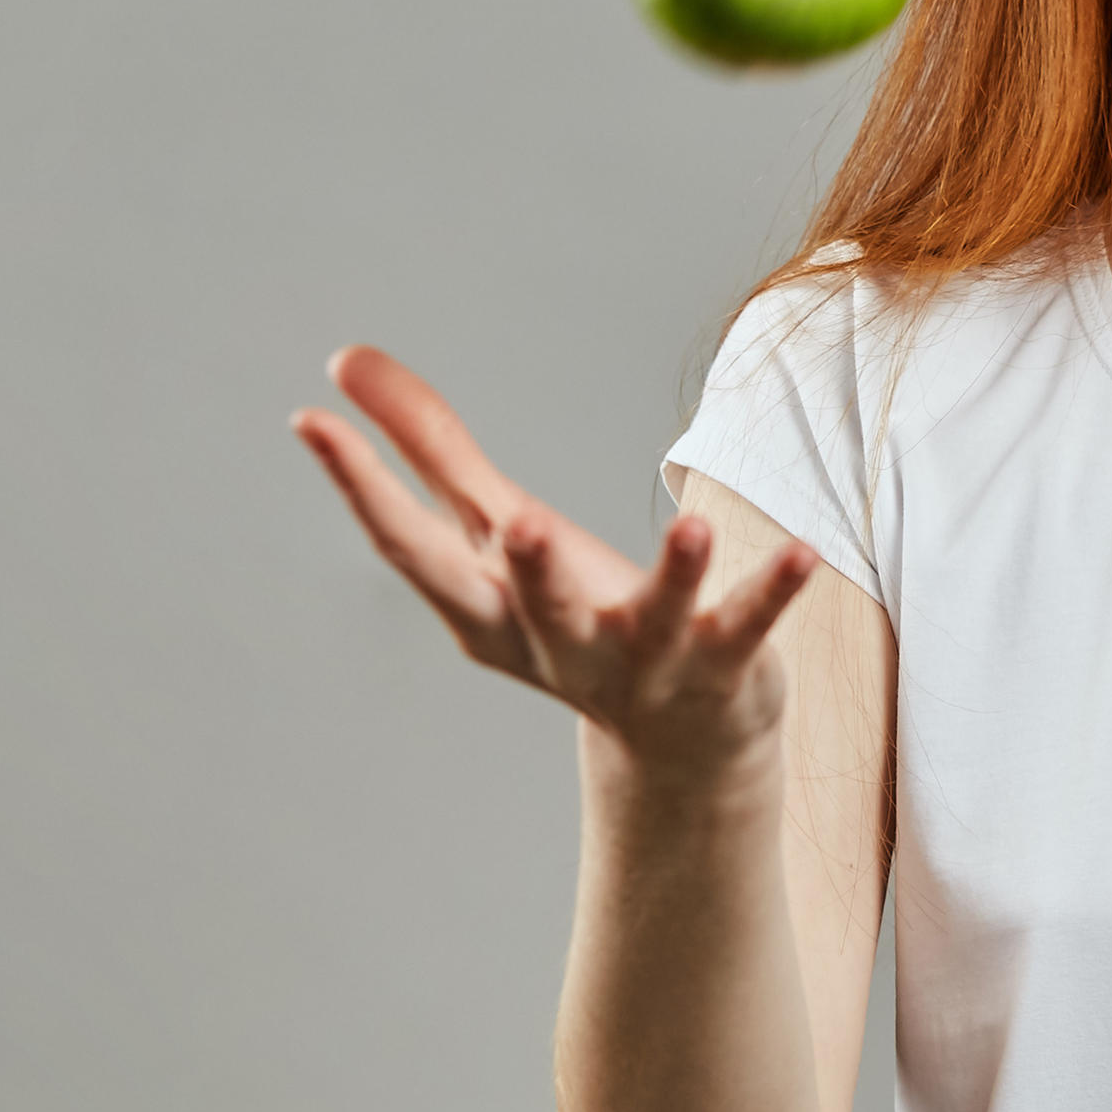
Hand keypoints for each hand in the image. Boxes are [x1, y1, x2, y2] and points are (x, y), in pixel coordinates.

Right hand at [292, 345, 817, 774]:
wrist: (676, 749)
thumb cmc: (571, 615)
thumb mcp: (494, 530)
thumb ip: (428, 448)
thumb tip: (345, 362)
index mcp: (488, 612)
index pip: (412, 548)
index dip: (360, 486)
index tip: (309, 419)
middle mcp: (559, 645)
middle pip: (534, 609)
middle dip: (528, 572)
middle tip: (517, 525)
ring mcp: (645, 663)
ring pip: (656, 621)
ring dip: (673, 578)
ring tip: (691, 525)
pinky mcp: (722, 667)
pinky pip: (749, 626)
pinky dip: (772, 590)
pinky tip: (802, 551)